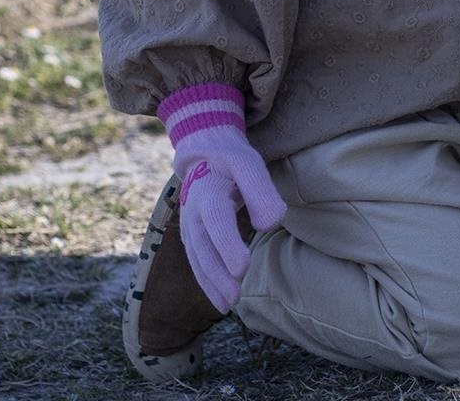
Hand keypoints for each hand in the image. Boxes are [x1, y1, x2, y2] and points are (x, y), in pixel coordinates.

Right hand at [159, 83, 286, 311]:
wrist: (204, 154)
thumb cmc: (231, 159)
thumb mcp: (249, 164)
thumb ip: (261, 191)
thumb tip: (270, 224)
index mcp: (208, 191)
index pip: (216, 222)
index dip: (227, 245)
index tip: (242, 268)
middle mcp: (194, 212)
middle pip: (204, 247)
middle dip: (218, 274)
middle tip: (235, 297)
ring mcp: (189, 226)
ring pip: (198, 259)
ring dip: (212, 283)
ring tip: (229, 305)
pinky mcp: (191, 235)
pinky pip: (196, 261)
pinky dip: (206, 281)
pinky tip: (220, 299)